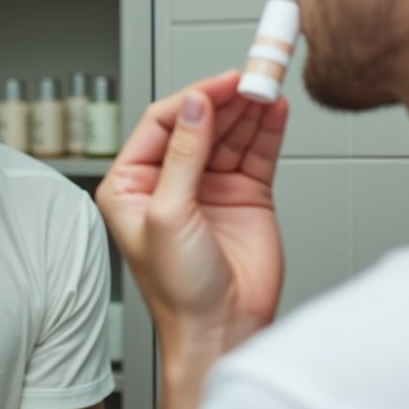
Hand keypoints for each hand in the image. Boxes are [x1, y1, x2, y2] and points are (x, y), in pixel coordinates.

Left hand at [95, 71, 287, 352]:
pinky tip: (276, 110)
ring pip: (230, 132)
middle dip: (224, 98)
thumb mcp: (169, 216)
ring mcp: (209, 184)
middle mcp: (170, 179)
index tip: (220, 84)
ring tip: (267, 86)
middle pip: (199, 121)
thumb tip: (194, 107)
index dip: (192, 99)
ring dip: (248, 109)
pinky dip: (267, 130)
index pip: (161, 123)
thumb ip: (184, 157)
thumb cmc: (178, 291)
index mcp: (132, 183)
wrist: (221, 331)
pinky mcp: (245, 195)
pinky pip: (256, 152)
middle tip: (251, 77)